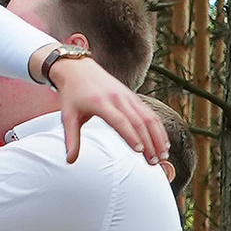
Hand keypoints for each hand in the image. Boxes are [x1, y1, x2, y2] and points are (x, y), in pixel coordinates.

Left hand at [50, 56, 168, 165]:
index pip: (120, 121)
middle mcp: (118, 98)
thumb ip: (71, 139)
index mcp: (101, 103)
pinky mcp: (132, 96)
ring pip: (149, 117)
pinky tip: (163, 142)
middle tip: (154, 162)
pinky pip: (149, 112)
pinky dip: (158, 127)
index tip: (140, 151)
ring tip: (163, 155)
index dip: (131, 136)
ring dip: (158, 136)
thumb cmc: (72, 94)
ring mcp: (127, 96)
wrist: (77, 68)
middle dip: (149, 142)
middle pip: (138, 121)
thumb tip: (69, 161)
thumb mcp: (67, 115)